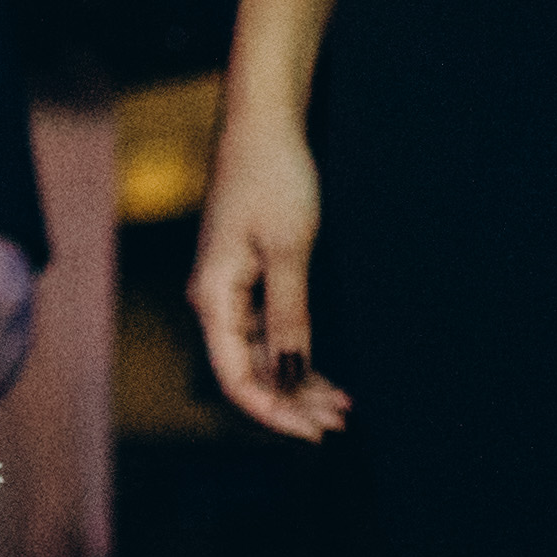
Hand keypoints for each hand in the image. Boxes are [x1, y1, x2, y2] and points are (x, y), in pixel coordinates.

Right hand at [191, 101, 348, 438]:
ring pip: (261, 355)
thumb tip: (292, 373)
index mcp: (214, 297)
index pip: (236, 378)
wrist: (262, 126)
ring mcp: (231, 291)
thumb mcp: (289, 250)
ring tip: (342, 404)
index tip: (315, 431)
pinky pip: (267, 331)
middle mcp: (214, 301)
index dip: (273, 412)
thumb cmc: (271, 178)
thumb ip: (290, 316)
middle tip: (341, 421)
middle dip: (292, 403)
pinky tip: (324, 373)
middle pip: (247, 372)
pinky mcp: (247, 278)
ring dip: (297, 383)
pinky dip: (295, 354)